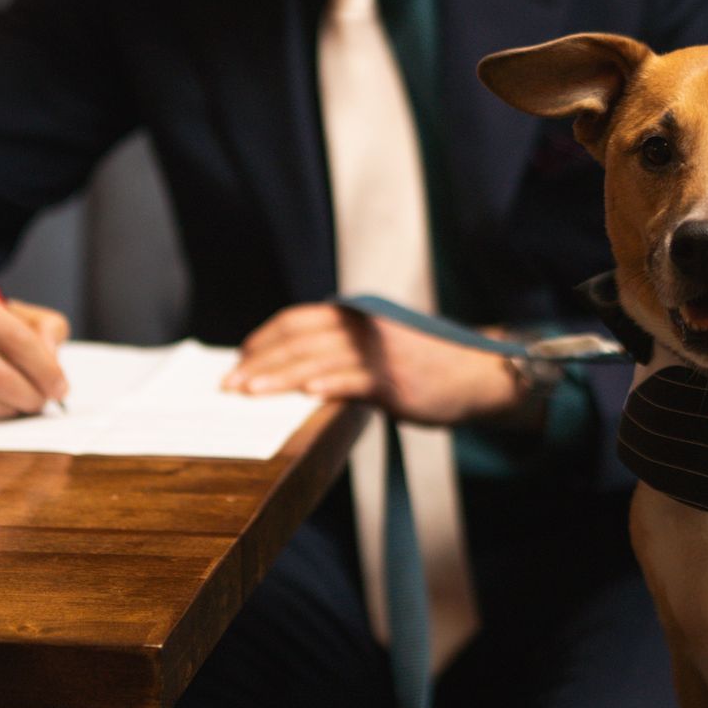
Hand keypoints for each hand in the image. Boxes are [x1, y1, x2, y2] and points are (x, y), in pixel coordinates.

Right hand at [0, 280, 70, 422]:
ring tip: (21, 402)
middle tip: (44, 400)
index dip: (46, 369)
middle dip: (32, 395)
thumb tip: (53, 365)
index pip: (18, 340)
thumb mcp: (2, 307)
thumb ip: (42, 327)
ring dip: (11, 409)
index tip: (60, 386)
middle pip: (1, 377)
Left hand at [222, 303, 536, 427]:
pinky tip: (308, 394)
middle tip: (229, 384)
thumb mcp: (380, 345)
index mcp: (358, 314)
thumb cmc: (426, 365)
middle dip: (259, 363)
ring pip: (318, 361)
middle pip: (299, 341)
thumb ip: (342, 349)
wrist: (478, 374)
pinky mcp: (395, 380)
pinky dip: (330, 385)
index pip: (297, 320)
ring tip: (250, 392)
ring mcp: (380, 353)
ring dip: (279, 378)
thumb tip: (293, 371)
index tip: (239, 358)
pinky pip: (355, 381)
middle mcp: (365, 326)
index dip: (263, 339)